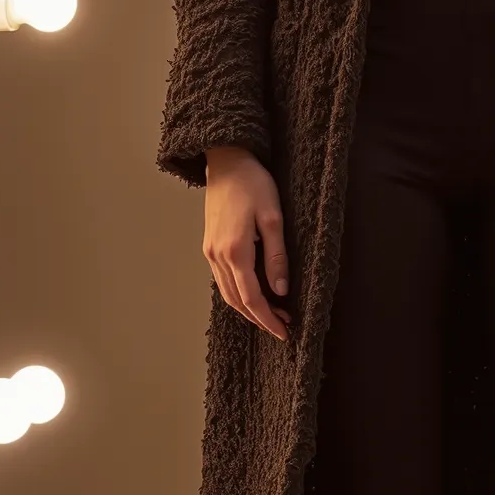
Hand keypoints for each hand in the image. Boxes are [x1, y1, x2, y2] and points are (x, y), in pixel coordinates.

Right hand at [203, 146, 291, 339]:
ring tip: (273, 314)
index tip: (285, 332)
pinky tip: (253, 294)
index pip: (252, 298)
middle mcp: (217, 257)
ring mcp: (210, 252)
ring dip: (249, 309)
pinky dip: (238, 294)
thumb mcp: (273, 218)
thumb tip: (281, 291)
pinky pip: (222, 280)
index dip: (268, 319)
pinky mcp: (209, 246)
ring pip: (227, 294)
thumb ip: (276, 257)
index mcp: (235, 251)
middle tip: (284, 326)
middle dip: (260, 318)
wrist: (226, 162)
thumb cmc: (253, 184)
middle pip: (237, 302)